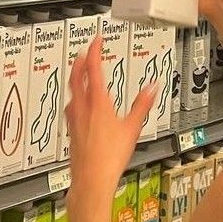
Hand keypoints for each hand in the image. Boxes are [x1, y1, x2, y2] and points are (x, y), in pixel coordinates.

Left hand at [66, 36, 156, 208]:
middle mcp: (82, 107)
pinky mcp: (71, 130)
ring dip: (75, 77)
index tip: (96, 40)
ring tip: (80, 73)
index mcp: (97, 102)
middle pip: (75, 76)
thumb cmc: (109, 157)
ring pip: (71, 90)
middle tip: (85, 51)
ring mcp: (74, 119)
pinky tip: (78, 104)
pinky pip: (70, 106)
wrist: (91, 180)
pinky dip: (74, 96)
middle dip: (80, 60)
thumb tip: (152, 87)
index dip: (93, 50)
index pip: (92, 68)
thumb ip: (142, 105)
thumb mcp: (132, 128)